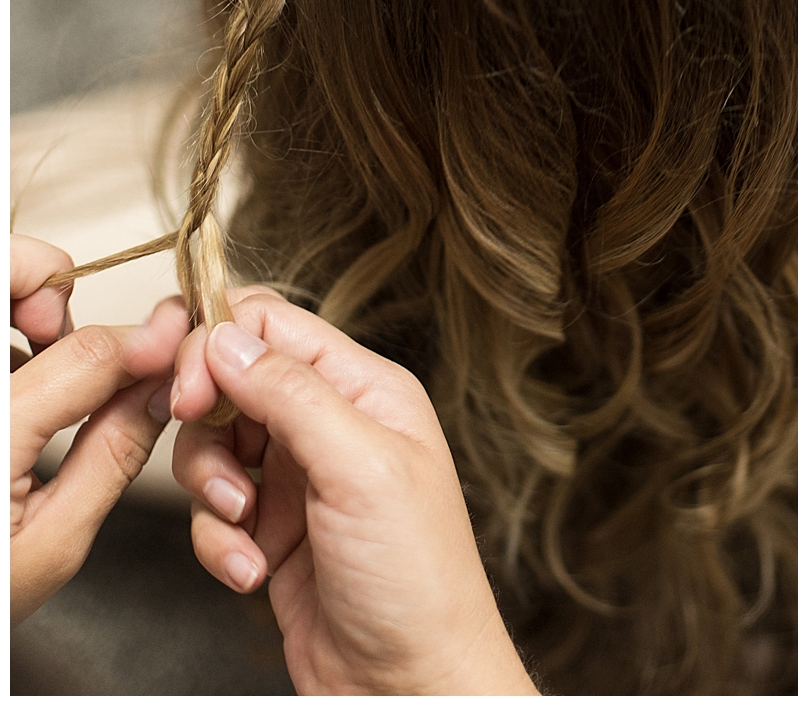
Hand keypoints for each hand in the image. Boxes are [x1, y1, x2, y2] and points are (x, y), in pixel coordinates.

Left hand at [11, 234, 183, 623]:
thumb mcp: (50, 546)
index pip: (87, 353)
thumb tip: (163, 391)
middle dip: (45, 279)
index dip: (145, 338)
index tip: (173, 341)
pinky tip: (12, 375)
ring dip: (21, 301)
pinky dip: (6, 337)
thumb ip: (111, 457)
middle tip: (58, 323)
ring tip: (35, 348)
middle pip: (7, 270)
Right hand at [170, 288, 535, 694]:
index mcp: (367, 390)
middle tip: (222, 477)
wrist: (409, 682)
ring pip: (213, 448)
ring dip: (212, 493)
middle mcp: (333, 424)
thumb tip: (227, 334)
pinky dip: (218, 541)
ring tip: (248, 529)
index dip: (214, 342)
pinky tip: (252, 572)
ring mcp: (301, 478)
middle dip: (207, 430)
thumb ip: (292, 394)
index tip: (184, 390)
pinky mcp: (274, 529)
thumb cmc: (416, 579)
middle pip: (229, 382)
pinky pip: (213, 512)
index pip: (273, 324)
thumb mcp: (360, 469)